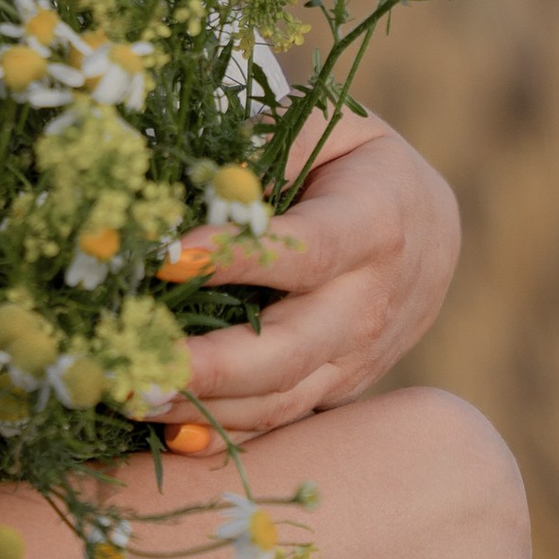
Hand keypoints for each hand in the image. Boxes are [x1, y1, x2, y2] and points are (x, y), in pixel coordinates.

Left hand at [165, 111, 459, 444]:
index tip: (165, 258)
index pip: (304, 251)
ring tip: (127, 392)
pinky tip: (168, 431)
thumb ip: (274, 136)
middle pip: (289, 349)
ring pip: (281, 399)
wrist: (431, 232)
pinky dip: (226, 434)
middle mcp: (368, 304)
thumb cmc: (362, 164)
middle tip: (133, 364)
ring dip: (202, 406)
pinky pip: (282, 422)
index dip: (237, 258)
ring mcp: (356, 359)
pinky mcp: (337, 390)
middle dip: (209, 366)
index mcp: (374, 225)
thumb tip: (204, 177)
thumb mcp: (334, 123)